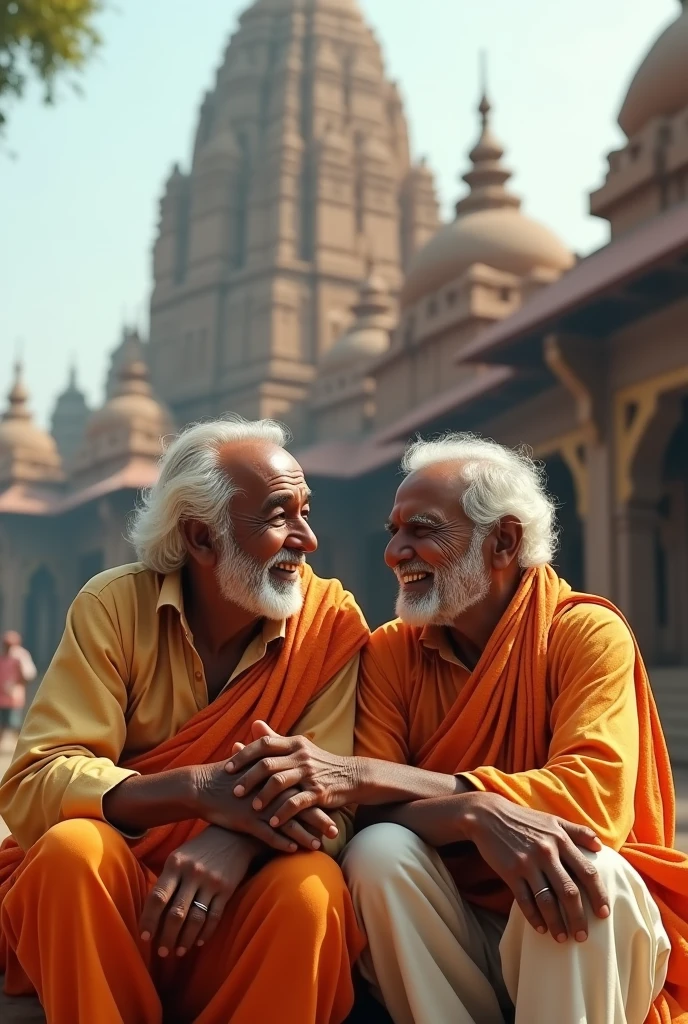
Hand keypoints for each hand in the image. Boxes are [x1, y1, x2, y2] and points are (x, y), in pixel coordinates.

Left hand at [139, 827, 254, 957]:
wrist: (233, 836)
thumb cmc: (198, 850)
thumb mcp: (179, 857)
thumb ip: (166, 881)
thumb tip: (151, 914)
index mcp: (176, 863)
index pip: (158, 897)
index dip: (149, 920)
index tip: (144, 937)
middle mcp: (192, 872)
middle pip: (176, 913)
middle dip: (167, 937)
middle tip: (162, 952)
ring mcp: (211, 882)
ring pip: (195, 919)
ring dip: (185, 940)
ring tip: (179, 951)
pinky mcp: (227, 889)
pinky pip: (214, 917)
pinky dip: (205, 933)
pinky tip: (198, 942)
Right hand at [192, 759, 337, 851]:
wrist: (204, 786)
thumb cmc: (230, 776)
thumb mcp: (252, 765)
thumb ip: (272, 764)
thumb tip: (288, 764)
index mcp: (273, 776)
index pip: (302, 788)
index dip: (319, 799)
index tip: (335, 807)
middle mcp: (269, 791)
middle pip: (300, 806)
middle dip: (318, 819)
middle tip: (335, 830)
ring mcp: (258, 807)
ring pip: (287, 823)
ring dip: (303, 835)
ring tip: (318, 845)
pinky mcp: (246, 821)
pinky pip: (267, 835)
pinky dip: (281, 843)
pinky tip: (293, 850)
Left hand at [226, 721, 356, 824]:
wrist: (352, 776)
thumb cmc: (320, 763)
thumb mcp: (299, 748)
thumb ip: (276, 739)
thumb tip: (254, 724)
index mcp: (294, 743)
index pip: (264, 744)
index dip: (243, 755)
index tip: (227, 768)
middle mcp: (301, 756)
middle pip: (267, 764)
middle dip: (248, 779)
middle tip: (234, 791)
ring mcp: (310, 774)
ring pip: (279, 783)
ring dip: (263, 797)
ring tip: (252, 808)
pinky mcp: (319, 792)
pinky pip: (296, 804)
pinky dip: (282, 814)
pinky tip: (273, 823)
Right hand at [461, 794, 608, 941]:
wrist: (488, 815)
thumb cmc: (525, 820)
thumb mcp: (553, 820)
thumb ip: (578, 831)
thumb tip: (600, 847)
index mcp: (560, 840)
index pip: (587, 872)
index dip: (598, 895)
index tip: (604, 914)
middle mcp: (546, 852)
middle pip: (569, 892)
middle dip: (578, 918)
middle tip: (583, 937)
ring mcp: (527, 863)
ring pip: (547, 901)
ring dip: (557, 923)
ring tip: (563, 939)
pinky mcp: (510, 872)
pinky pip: (524, 901)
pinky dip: (534, 917)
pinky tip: (541, 929)